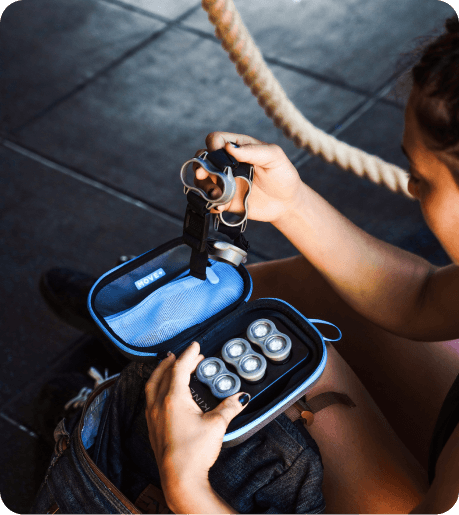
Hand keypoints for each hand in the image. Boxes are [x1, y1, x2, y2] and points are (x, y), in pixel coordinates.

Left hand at [145, 341, 249, 491]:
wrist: (180, 479)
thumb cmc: (193, 453)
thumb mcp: (216, 426)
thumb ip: (228, 408)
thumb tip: (240, 398)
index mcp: (173, 399)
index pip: (179, 368)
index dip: (188, 354)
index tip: (195, 346)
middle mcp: (159, 405)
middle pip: (163, 373)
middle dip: (175, 361)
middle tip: (187, 355)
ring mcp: (152, 416)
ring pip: (152, 385)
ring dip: (161, 372)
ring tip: (170, 366)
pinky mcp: (152, 427)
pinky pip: (150, 398)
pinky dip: (157, 387)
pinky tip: (164, 392)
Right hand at [193, 132, 304, 223]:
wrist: (287, 203)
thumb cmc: (283, 176)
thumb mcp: (274, 157)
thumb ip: (253, 150)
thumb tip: (229, 147)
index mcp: (238, 148)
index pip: (215, 140)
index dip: (213, 146)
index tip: (219, 155)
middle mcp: (227, 164)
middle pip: (202, 159)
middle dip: (199, 167)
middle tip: (203, 175)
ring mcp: (224, 182)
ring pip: (201, 181)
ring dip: (203, 187)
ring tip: (216, 194)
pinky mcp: (225, 201)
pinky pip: (210, 201)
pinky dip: (211, 204)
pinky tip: (221, 207)